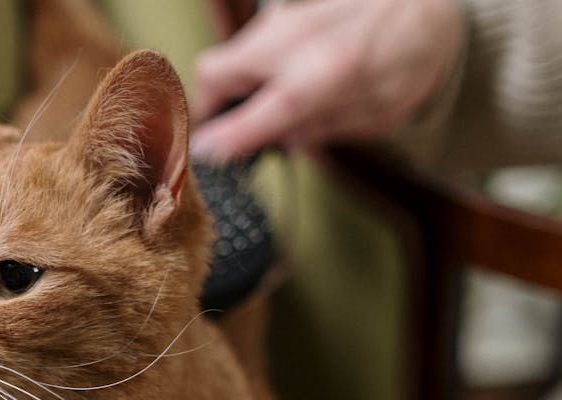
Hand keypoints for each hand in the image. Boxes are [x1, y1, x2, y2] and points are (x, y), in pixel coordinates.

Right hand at [191, 0, 464, 161]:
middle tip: (230, 132)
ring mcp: (282, 19)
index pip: (267, 108)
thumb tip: (281, 140)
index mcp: (331, 70)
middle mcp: (296, 39)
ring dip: (230, 90)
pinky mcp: (279, 13)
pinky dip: (246, 72)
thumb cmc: (407, 59)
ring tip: (259, 110)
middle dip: (210, 108)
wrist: (422, 4)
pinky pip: (244, 48)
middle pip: (216, 73)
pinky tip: (273, 85)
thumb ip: (325, 129)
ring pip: (226, 57)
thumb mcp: (379, 113)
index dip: (231, 135)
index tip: (206, 155)